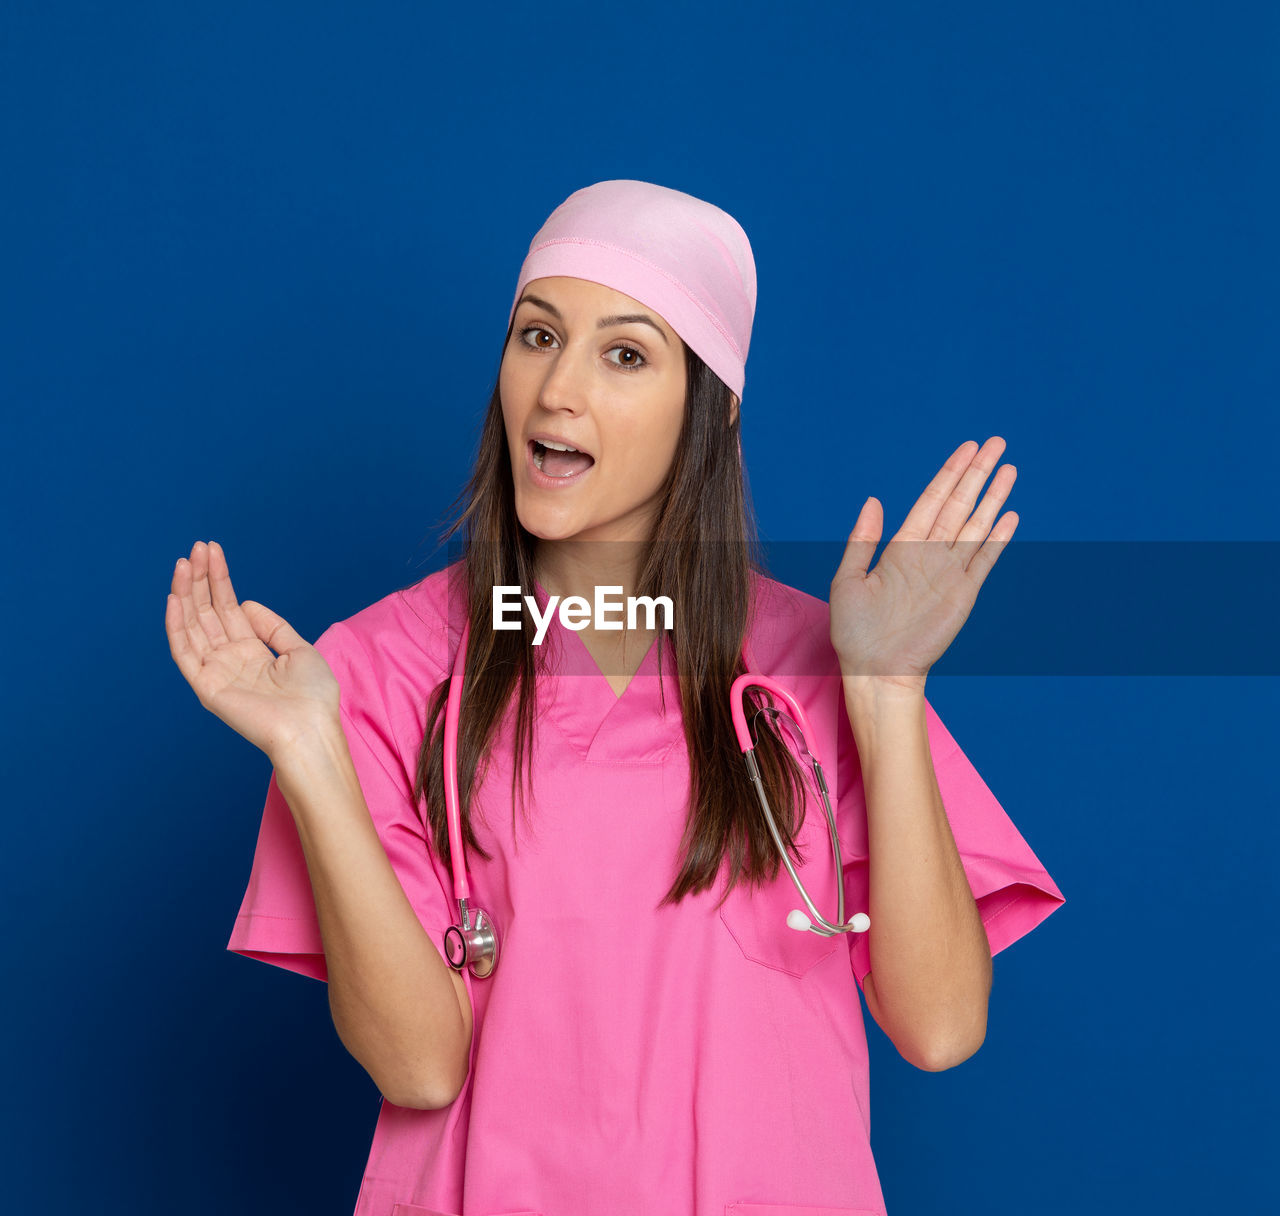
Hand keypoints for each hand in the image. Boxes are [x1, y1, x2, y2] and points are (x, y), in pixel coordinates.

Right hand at [165, 540, 340, 759]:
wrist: (310, 729)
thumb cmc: (312, 697)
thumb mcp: (298, 650)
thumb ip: (271, 626)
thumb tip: (245, 602)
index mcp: (251, 651)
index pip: (228, 608)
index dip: (219, 579)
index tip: (213, 550)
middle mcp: (229, 659)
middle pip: (207, 611)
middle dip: (200, 579)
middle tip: (195, 548)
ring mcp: (215, 671)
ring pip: (192, 625)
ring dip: (185, 593)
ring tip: (183, 562)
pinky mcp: (205, 686)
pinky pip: (184, 651)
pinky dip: (176, 625)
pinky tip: (174, 598)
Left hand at [830, 437, 1017, 691]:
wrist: (875, 670)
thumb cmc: (855, 631)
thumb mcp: (847, 579)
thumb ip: (863, 540)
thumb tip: (874, 500)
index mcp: (902, 548)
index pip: (931, 500)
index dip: (950, 473)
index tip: (967, 448)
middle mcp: (929, 555)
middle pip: (959, 504)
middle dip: (977, 474)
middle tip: (996, 443)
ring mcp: (949, 573)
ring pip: (976, 525)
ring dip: (992, 497)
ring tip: (1009, 468)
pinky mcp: (964, 594)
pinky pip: (984, 560)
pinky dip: (998, 538)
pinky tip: (1010, 515)